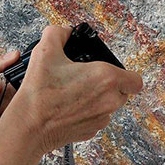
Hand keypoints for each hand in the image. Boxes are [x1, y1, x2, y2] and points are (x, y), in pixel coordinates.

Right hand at [0, 25, 143, 156]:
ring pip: (110, 106)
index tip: (114, 72)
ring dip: (98, 99)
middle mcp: (110, 100)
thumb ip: (58, 33)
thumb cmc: (39, 93)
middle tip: (89, 79)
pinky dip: (87, 113)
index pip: (136, 79)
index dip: (126, 74)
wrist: (28, 126)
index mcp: (106, 78)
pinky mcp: (91, 132)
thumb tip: (64, 32)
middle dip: (110, 85)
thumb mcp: (45, 50)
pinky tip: (69, 107)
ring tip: (76, 93)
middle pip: (123, 92)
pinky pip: (96, 119)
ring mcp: (101, 119)